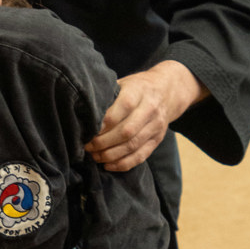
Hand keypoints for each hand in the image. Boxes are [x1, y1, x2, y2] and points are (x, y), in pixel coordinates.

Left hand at [84, 60, 206, 171]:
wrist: (166, 91)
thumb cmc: (136, 88)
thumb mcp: (123, 83)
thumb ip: (108, 97)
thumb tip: (83, 113)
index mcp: (139, 91)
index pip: (122, 108)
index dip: (104, 123)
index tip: (88, 130)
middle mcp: (150, 109)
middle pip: (127, 131)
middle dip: (103, 142)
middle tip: (87, 146)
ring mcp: (156, 126)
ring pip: (133, 146)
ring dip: (110, 155)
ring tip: (94, 156)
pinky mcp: (157, 139)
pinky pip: (141, 156)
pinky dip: (123, 163)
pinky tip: (108, 165)